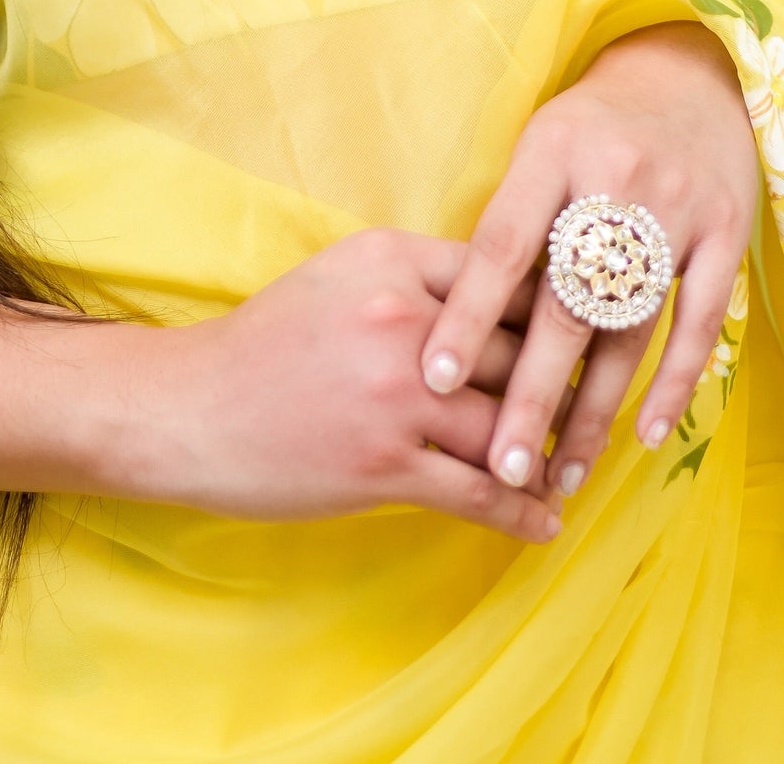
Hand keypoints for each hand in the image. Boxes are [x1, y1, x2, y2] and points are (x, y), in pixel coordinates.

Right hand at [127, 226, 559, 540]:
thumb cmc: (265, 343)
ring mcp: (395, 393)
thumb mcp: (336, 277)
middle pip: (518, 350)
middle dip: (560, 387)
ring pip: (508, 426)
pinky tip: (545, 525)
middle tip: (594, 412)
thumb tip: (495, 298)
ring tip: (572, 473)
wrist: (188, 409)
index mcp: (390, 258)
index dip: (548, 311)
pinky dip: (522, 514)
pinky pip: (479, 493)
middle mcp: (400, 317)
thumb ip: (412, 278)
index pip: (502, 279)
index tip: (580, 335)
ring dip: (549, 457)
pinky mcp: (384, 464)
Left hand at [418, 25, 756, 503]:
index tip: (432, 379)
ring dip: (594, 411)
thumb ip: (511, 221)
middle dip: (530, 394)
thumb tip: (461, 321)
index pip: (501, 246)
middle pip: (566, 305)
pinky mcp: (728, 235)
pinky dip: (672, 385)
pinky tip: (643, 437)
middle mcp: (615, 179)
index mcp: (552, 151)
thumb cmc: (593, 123)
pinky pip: (699, 326)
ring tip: (562, 476)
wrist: (693, 75)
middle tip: (501, 467)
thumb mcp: (539, 144)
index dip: (467, 316)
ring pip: (629, 329)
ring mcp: (679, 209)